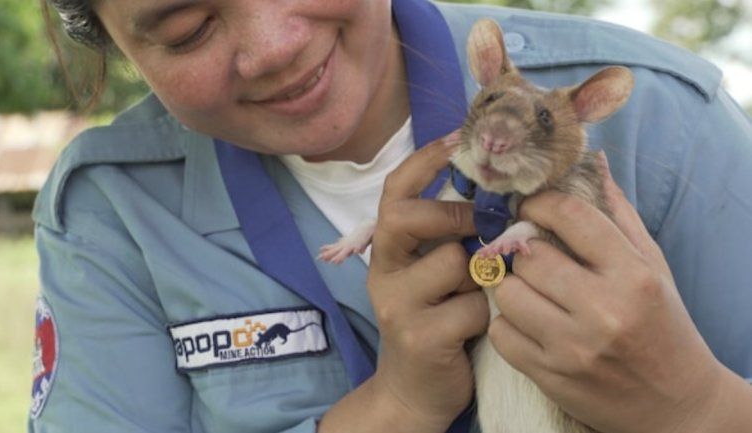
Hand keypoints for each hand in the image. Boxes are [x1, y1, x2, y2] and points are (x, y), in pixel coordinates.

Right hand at [367, 137, 488, 430]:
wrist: (416, 389)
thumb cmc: (439, 320)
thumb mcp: (438, 274)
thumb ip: (453, 239)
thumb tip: (502, 194)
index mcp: (389, 250)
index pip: (395, 192)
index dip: (425, 161)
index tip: (459, 136)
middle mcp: (383, 272)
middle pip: (406, 217)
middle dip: (453, 215)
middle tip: (481, 226)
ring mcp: (396, 305)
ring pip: (452, 263)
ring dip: (481, 277)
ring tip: (481, 296)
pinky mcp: (419, 336)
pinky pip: (471, 307)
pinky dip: (486, 314)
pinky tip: (478, 328)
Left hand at [487, 153, 727, 432]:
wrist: (675, 405)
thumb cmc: (662, 325)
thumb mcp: (651, 266)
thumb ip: (617, 215)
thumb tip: (589, 161)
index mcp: (632, 275)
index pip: (571, 215)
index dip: (541, 202)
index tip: (532, 207)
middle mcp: (603, 310)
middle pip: (529, 255)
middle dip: (523, 250)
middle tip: (529, 253)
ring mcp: (573, 347)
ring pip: (506, 293)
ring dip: (511, 286)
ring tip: (529, 288)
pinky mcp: (551, 376)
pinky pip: (500, 334)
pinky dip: (506, 324)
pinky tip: (527, 322)